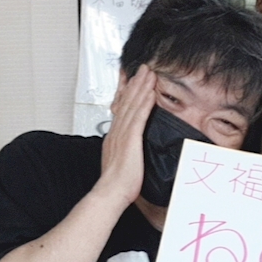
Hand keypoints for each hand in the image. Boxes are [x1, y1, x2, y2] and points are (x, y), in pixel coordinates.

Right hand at [98, 64, 155, 203]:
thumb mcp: (120, 163)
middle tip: (143, 69)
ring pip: (132, 105)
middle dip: (135, 84)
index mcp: (114, 137)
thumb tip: (129, 151)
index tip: (134, 81)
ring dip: (141, 88)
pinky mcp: (130, 140)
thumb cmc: (117, 184)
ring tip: (148, 73)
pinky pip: (139, 117)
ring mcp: (122, 134)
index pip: (122, 109)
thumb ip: (125, 152)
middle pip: (126, 102)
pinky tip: (150, 93)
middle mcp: (117, 132)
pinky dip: (145, 103)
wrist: (110, 192)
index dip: (128, 93)